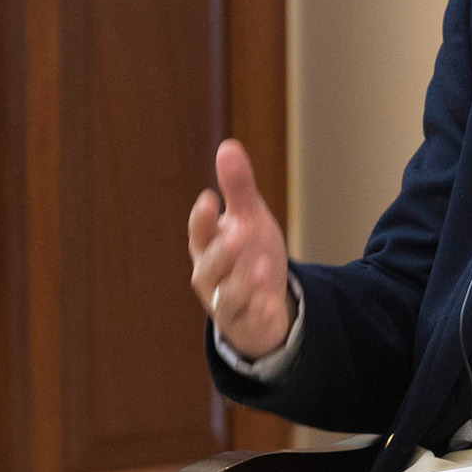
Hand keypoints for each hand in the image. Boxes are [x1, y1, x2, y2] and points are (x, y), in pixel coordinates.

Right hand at [187, 139, 292, 357]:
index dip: (202, 219)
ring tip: (261, 266)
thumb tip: (228, 146)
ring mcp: (228, 304)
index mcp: (207, 248)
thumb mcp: (248, 218)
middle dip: (223, 252)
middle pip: (210, 267)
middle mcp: (212, 277)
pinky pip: (251, 322)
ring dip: (243, 283)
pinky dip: (260, 313)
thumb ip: (238, 187)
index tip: (210, 199)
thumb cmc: (248, 254)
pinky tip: (272, 303)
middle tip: (238, 233)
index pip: (200, 233)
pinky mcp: (248, 324)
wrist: (263, 301)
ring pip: (228, 297)